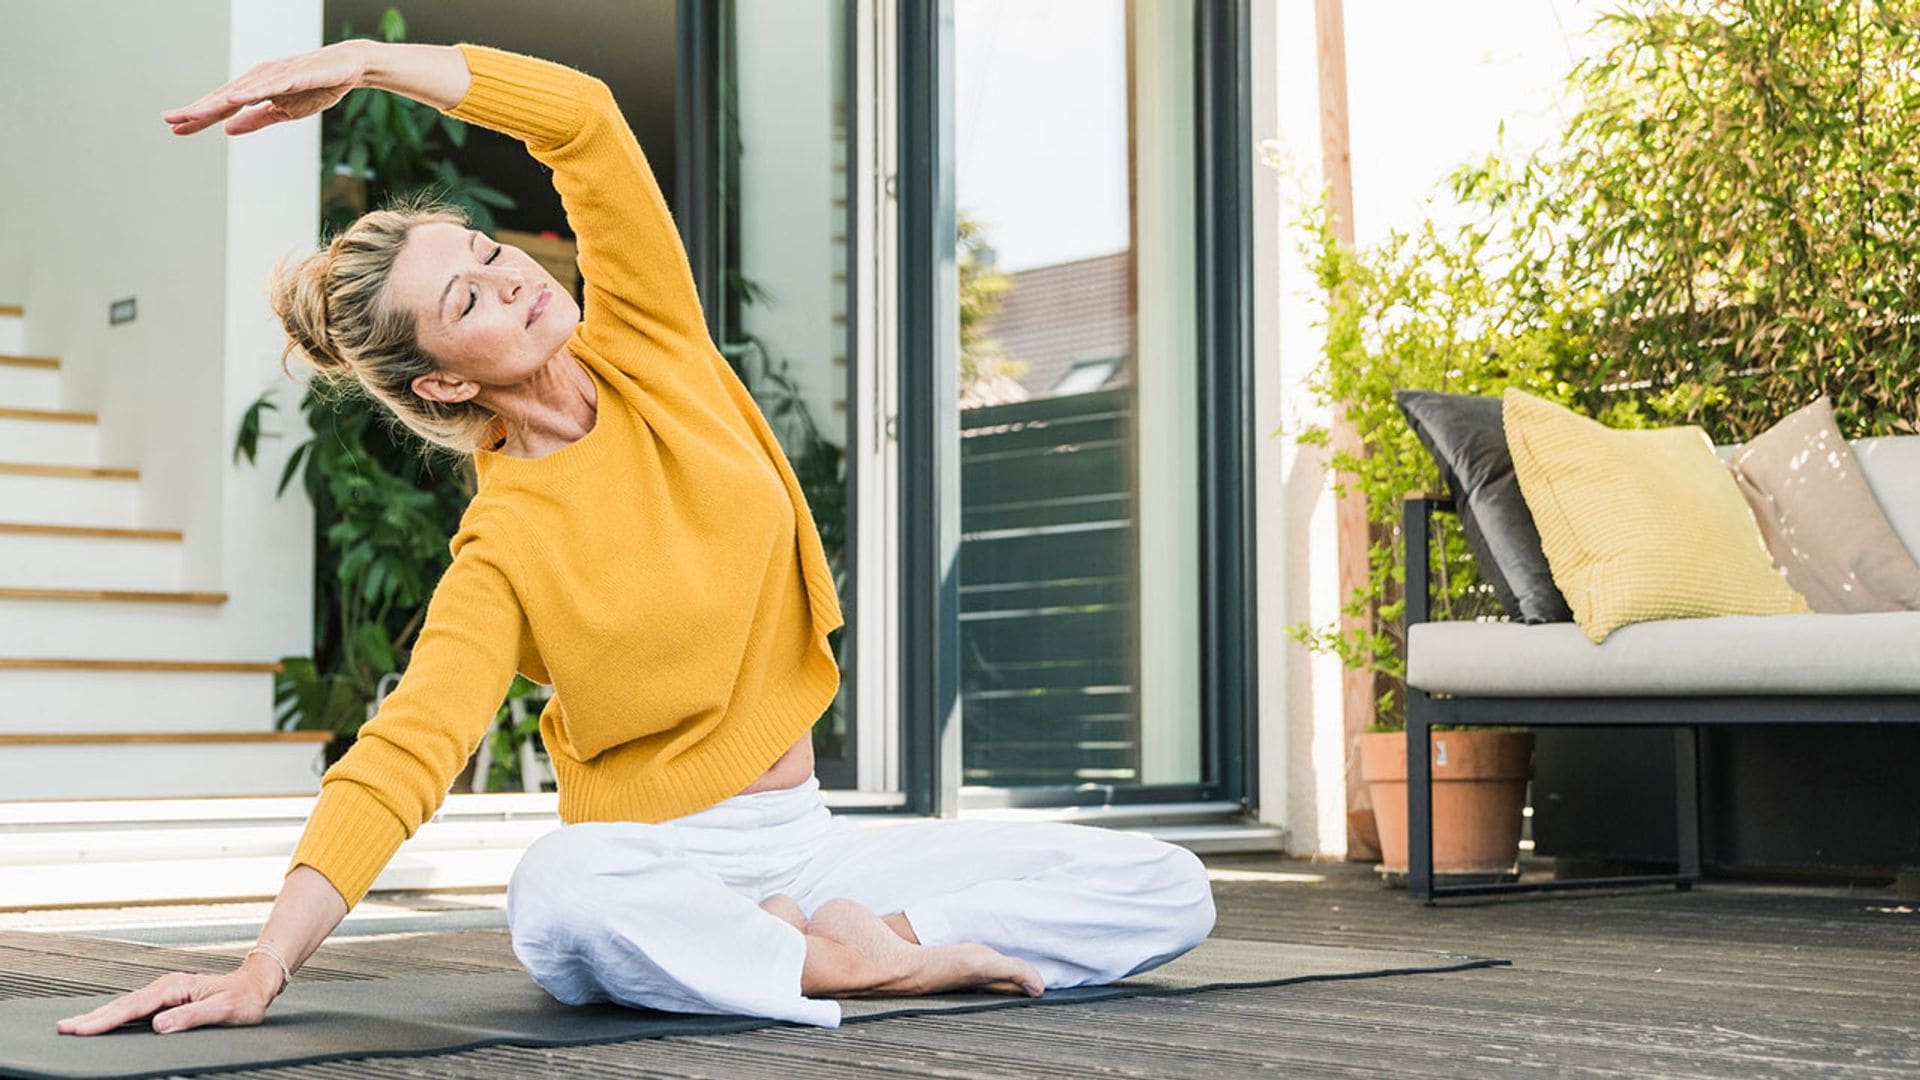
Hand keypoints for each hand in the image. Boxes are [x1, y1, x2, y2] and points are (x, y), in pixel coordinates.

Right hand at [54, 955, 282, 1035]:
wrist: (256, 984)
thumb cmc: (244, 998)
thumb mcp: (223, 1011)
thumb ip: (191, 1017)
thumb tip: (159, 1025)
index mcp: (175, 988)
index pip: (133, 1007)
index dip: (106, 1020)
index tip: (82, 1029)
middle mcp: (166, 987)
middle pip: (122, 1004)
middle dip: (92, 1018)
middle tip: (64, 1029)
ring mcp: (165, 992)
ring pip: (126, 1006)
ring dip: (100, 1016)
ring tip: (75, 1027)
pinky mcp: (166, 998)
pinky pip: (135, 1008)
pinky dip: (115, 1015)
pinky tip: (103, 1022)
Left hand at [162, 41, 369, 136]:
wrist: (349, 66)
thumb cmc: (316, 86)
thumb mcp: (283, 110)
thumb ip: (255, 119)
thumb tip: (227, 129)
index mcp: (254, 88)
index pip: (222, 105)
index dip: (198, 116)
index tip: (175, 126)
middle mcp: (258, 78)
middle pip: (224, 97)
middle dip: (197, 109)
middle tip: (170, 119)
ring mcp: (275, 75)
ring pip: (240, 92)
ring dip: (216, 102)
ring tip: (194, 113)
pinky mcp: (294, 75)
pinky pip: (269, 86)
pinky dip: (249, 93)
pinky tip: (233, 100)